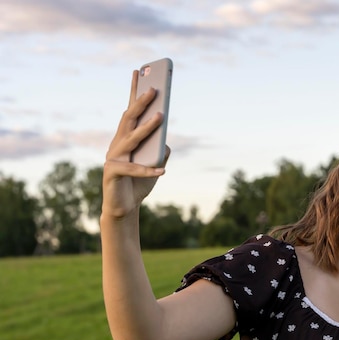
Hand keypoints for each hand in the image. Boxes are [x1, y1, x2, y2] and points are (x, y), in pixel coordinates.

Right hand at [102, 70, 168, 217]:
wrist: (124, 208)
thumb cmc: (139, 183)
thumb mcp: (155, 164)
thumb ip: (160, 151)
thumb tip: (165, 140)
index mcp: (125, 138)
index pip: (129, 111)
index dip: (134, 92)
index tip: (140, 72)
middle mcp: (117, 144)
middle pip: (128, 119)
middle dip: (141, 103)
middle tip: (154, 89)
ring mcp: (112, 157)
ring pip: (131, 139)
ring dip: (147, 127)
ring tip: (161, 117)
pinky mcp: (112, 173)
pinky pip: (133, 169)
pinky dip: (149, 170)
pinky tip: (163, 170)